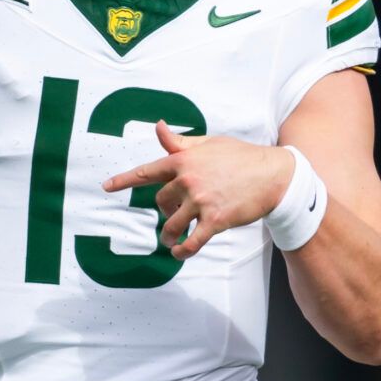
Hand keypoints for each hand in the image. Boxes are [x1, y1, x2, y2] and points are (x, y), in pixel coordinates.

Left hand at [103, 121, 292, 257]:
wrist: (274, 174)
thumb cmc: (241, 156)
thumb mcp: (209, 143)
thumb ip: (180, 142)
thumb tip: (158, 127)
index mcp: (184, 160)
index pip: (147, 171)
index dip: (124, 180)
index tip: (106, 187)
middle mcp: (188, 180)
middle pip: (161, 202)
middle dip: (166, 210)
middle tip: (178, 213)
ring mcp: (201, 201)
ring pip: (172, 224)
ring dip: (169, 235)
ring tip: (171, 240)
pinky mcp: (215, 220)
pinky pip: (191, 241)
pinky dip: (183, 250)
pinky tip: (180, 253)